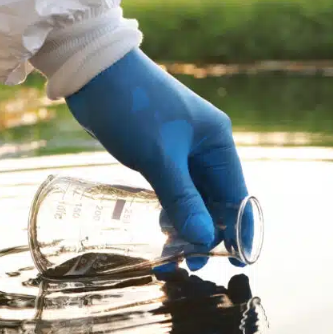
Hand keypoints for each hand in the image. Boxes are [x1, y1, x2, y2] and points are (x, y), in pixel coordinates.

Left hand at [65, 49, 249, 269]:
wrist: (94, 70)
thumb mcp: (159, 158)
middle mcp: (206, 146)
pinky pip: (173, 189)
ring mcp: (183, 149)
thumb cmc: (132, 107)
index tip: (236, 261)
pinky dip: (170, 209)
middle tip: (188, 263)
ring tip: (171, 254)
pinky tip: (160, 229)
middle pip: (216, 199)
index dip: (238, 229)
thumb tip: (204, 239)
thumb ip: (182, 200)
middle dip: (206, 232)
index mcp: (218, 141)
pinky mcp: (160, 151)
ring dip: (186, 224)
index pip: (237, 194)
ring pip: (193, 197)